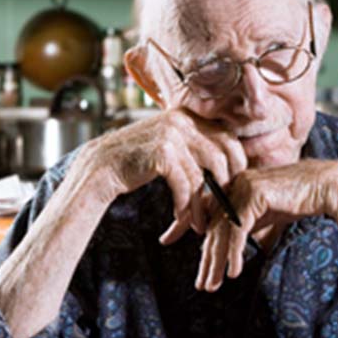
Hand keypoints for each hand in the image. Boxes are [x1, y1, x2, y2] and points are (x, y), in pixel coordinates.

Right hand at [85, 108, 246, 239]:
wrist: (100, 167)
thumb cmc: (135, 161)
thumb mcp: (167, 143)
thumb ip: (192, 145)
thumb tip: (225, 163)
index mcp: (186, 115)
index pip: (228, 136)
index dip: (236, 163)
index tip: (231, 185)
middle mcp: (182, 120)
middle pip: (224, 154)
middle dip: (225, 185)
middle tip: (220, 206)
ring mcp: (172, 135)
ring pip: (204, 175)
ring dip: (202, 204)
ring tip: (198, 222)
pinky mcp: (163, 154)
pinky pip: (186, 185)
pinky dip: (184, 206)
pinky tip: (179, 217)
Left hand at [194, 159, 337, 291]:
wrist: (326, 187)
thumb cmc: (298, 201)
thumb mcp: (263, 215)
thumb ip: (242, 224)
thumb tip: (225, 243)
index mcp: (231, 185)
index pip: (203, 210)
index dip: (183, 225)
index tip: (167, 239)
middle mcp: (232, 184)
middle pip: (211, 226)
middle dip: (205, 258)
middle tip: (200, 283)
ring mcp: (242, 188)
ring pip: (222, 232)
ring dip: (216, 263)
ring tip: (212, 285)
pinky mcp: (254, 196)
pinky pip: (237, 231)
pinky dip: (234, 254)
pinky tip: (233, 273)